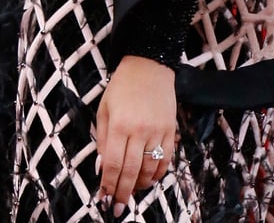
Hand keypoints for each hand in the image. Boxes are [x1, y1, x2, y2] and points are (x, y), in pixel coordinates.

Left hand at [96, 56, 175, 214]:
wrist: (149, 65)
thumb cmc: (122, 86)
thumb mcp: (104, 109)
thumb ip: (103, 140)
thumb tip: (103, 169)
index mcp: (120, 125)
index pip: (114, 165)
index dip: (109, 186)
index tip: (104, 199)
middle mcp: (140, 131)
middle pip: (131, 172)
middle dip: (123, 194)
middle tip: (117, 208)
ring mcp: (158, 131)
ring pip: (150, 169)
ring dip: (140, 185)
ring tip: (132, 191)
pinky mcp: (171, 130)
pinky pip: (166, 160)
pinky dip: (158, 174)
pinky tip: (149, 179)